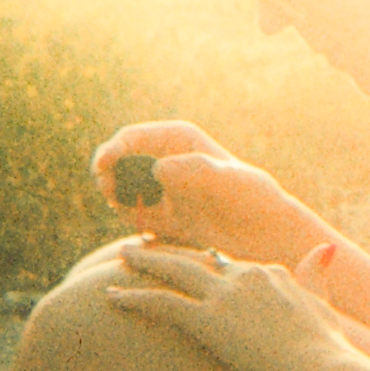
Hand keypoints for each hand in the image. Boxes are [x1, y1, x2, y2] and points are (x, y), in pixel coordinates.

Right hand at [91, 122, 324, 266]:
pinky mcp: (160, 214)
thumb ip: (195, 170)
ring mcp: (161, 187)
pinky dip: (127, 217)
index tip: (104, 166)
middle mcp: (165, 159)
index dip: (112, 150)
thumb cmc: (252, 198)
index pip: (132, 138)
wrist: (265, 233)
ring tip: (124, 208)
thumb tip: (158, 169)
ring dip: (114, 196)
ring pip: (119, 186)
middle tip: (110, 192)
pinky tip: (143, 226)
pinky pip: (130, 212)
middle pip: (118, 161)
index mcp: (178, 139)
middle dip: (107, 174)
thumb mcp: (226, 179)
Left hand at [106, 242, 352, 370]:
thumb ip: (316, 278)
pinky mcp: (208, 320)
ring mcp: (225, 296)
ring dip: (144, 261)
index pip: (229, 263)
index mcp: (271, 273)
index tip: (186, 258)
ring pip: (173, 270)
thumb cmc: (329, 350)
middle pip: (197, 257)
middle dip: (168, 250)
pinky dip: (132, 296)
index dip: (204, 260)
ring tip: (122, 257)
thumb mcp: (323, 306)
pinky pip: (159, 302)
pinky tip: (109, 295)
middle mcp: (245, 275)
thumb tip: (325, 248)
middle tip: (143, 245)